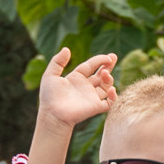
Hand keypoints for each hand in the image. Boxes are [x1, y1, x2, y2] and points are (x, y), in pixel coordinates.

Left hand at [26, 48, 119, 163]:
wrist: (52, 114)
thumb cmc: (49, 97)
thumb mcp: (50, 75)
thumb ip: (57, 61)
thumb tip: (67, 49)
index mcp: (76, 78)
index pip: (90, 65)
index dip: (99, 60)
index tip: (107, 56)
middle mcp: (86, 86)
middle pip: (101, 74)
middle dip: (108, 66)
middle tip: (114, 57)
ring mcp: (91, 97)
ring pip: (106, 86)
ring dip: (109, 79)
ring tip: (105, 74)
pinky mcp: (95, 107)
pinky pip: (110, 102)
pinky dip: (114, 96)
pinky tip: (111, 89)